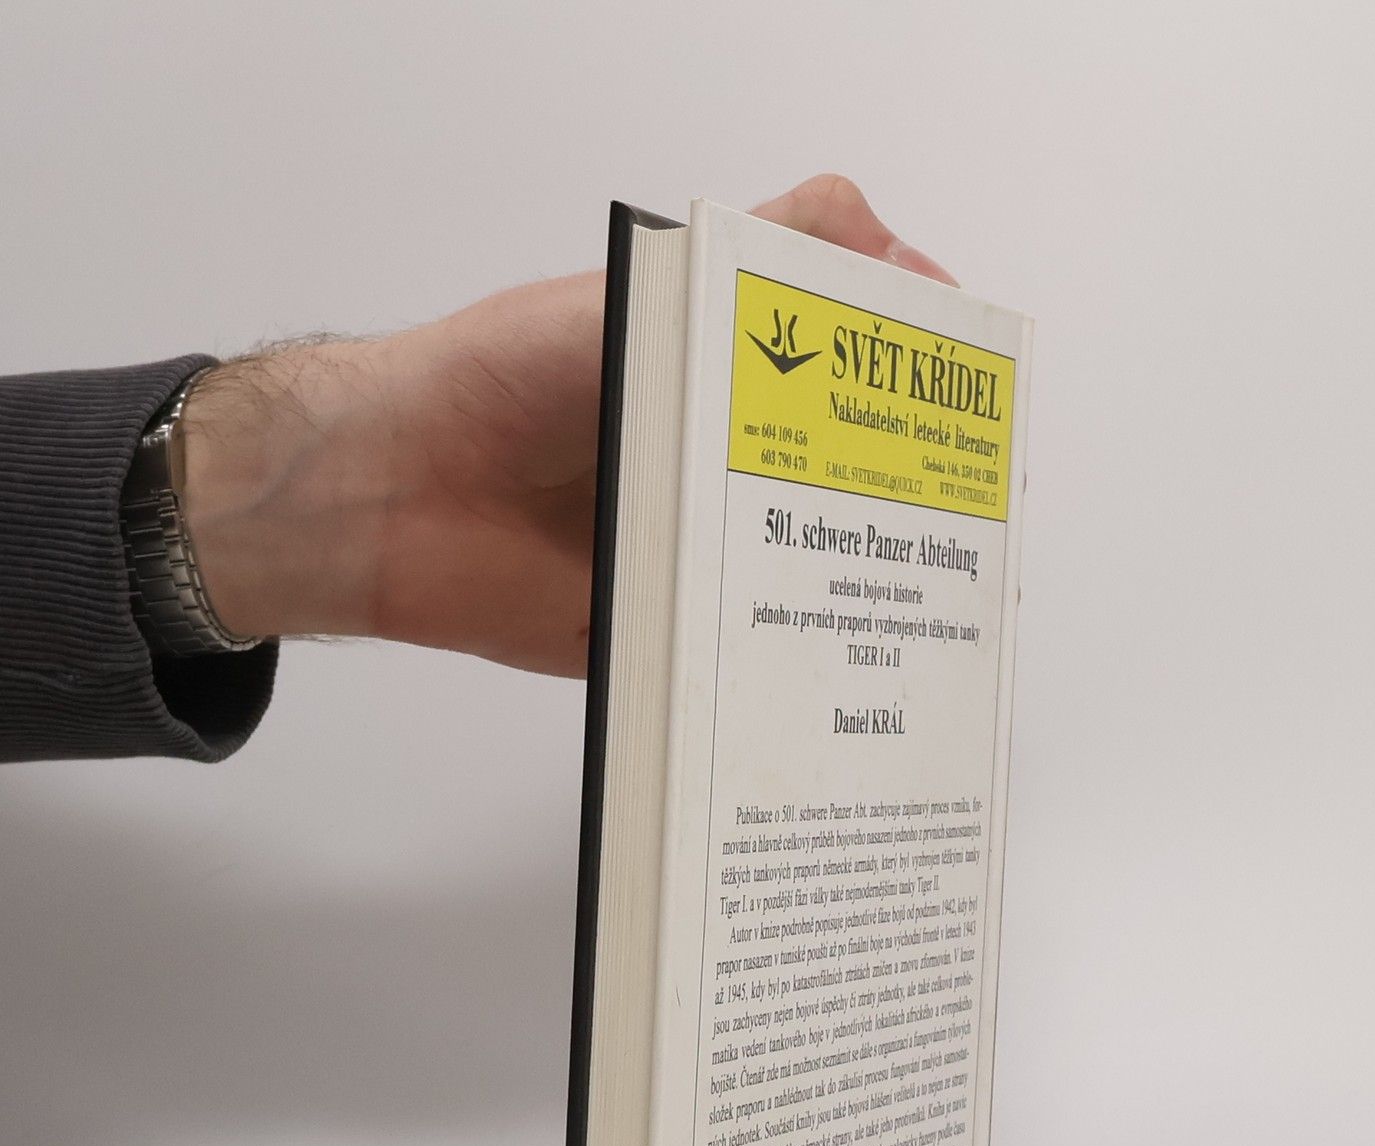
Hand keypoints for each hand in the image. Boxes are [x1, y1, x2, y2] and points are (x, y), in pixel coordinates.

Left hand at [179, 176, 954, 674]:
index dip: (922, 394)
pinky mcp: (671, 635)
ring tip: (942, 596)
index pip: (858, 381)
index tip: (975, 403)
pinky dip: (791, 670)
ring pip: (811, 582)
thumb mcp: (647, 287)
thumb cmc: (505, 378)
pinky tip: (847, 669)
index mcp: (729, 381)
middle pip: (853, 489)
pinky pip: (743, 662)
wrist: (396, 492)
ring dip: (870, 591)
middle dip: (921, 504)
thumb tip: (887, 245)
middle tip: (978, 514)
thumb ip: (768, 257)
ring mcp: (699, 556)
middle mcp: (722, 468)